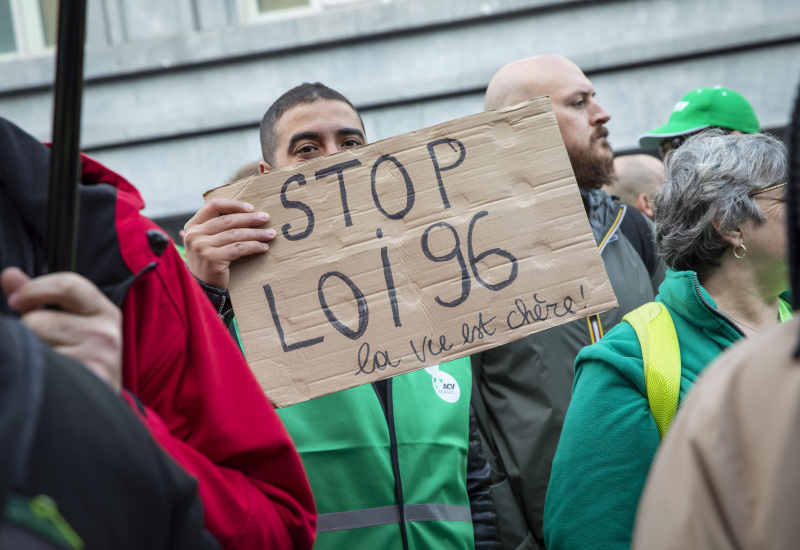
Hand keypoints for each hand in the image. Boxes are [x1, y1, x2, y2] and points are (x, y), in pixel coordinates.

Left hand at [1, 267, 122, 392]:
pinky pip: (41, 367)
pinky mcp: (85, 380)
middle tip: (43, 346)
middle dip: (29, 333)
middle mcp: (106, 333)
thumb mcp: (72, 323)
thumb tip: (9, 275)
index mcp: (105, 312)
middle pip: (39, 320)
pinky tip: (52, 379)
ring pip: (35, 345)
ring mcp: (97, 358)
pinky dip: (38, 373)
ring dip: (33, 354)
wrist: (101, 411)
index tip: (16, 300)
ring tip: (52, 364)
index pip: (68, 284)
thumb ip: (40, 298)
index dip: (34, 289)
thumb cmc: (83, 360)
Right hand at [183, 199, 274, 288]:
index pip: (214, 205)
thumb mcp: (206, 241)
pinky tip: (263, 247)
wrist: (202, 288)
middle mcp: (194, 234)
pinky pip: (239, 248)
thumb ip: (217, 227)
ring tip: (270, 235)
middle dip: (250, 219)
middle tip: (266, 218)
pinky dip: (254, 246)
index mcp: (193, 225)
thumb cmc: (210, 262)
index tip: (251, 208)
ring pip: (236, 234)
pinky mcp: (212, 258)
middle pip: (228, 220)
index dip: (234, 205)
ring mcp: (202, 246)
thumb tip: (247, 213)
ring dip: (256, 234)